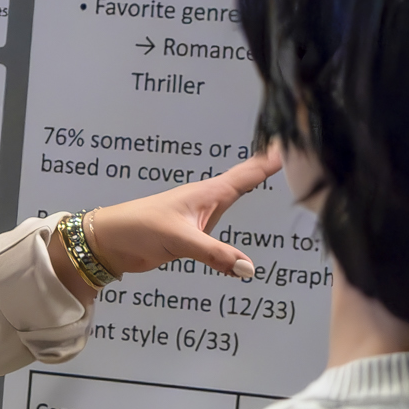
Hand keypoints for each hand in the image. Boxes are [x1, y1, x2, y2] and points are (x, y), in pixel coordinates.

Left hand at [55, 144, 286, 292]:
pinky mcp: (193, 235)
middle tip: (299, 152)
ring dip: (255, 189)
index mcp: (209, 192)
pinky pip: (223, 230)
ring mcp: (201, 217)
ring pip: (235, 201)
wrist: (109, 242)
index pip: (249, 172)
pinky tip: (248, 232)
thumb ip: (214, 254)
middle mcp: (209, 199)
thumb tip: (248, 268)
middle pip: (246, 180)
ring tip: (282, 175)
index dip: (272, 157)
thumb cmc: (139, 228)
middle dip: (269, 166)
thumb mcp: (180, 239)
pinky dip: (238, 229)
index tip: (295, 140)